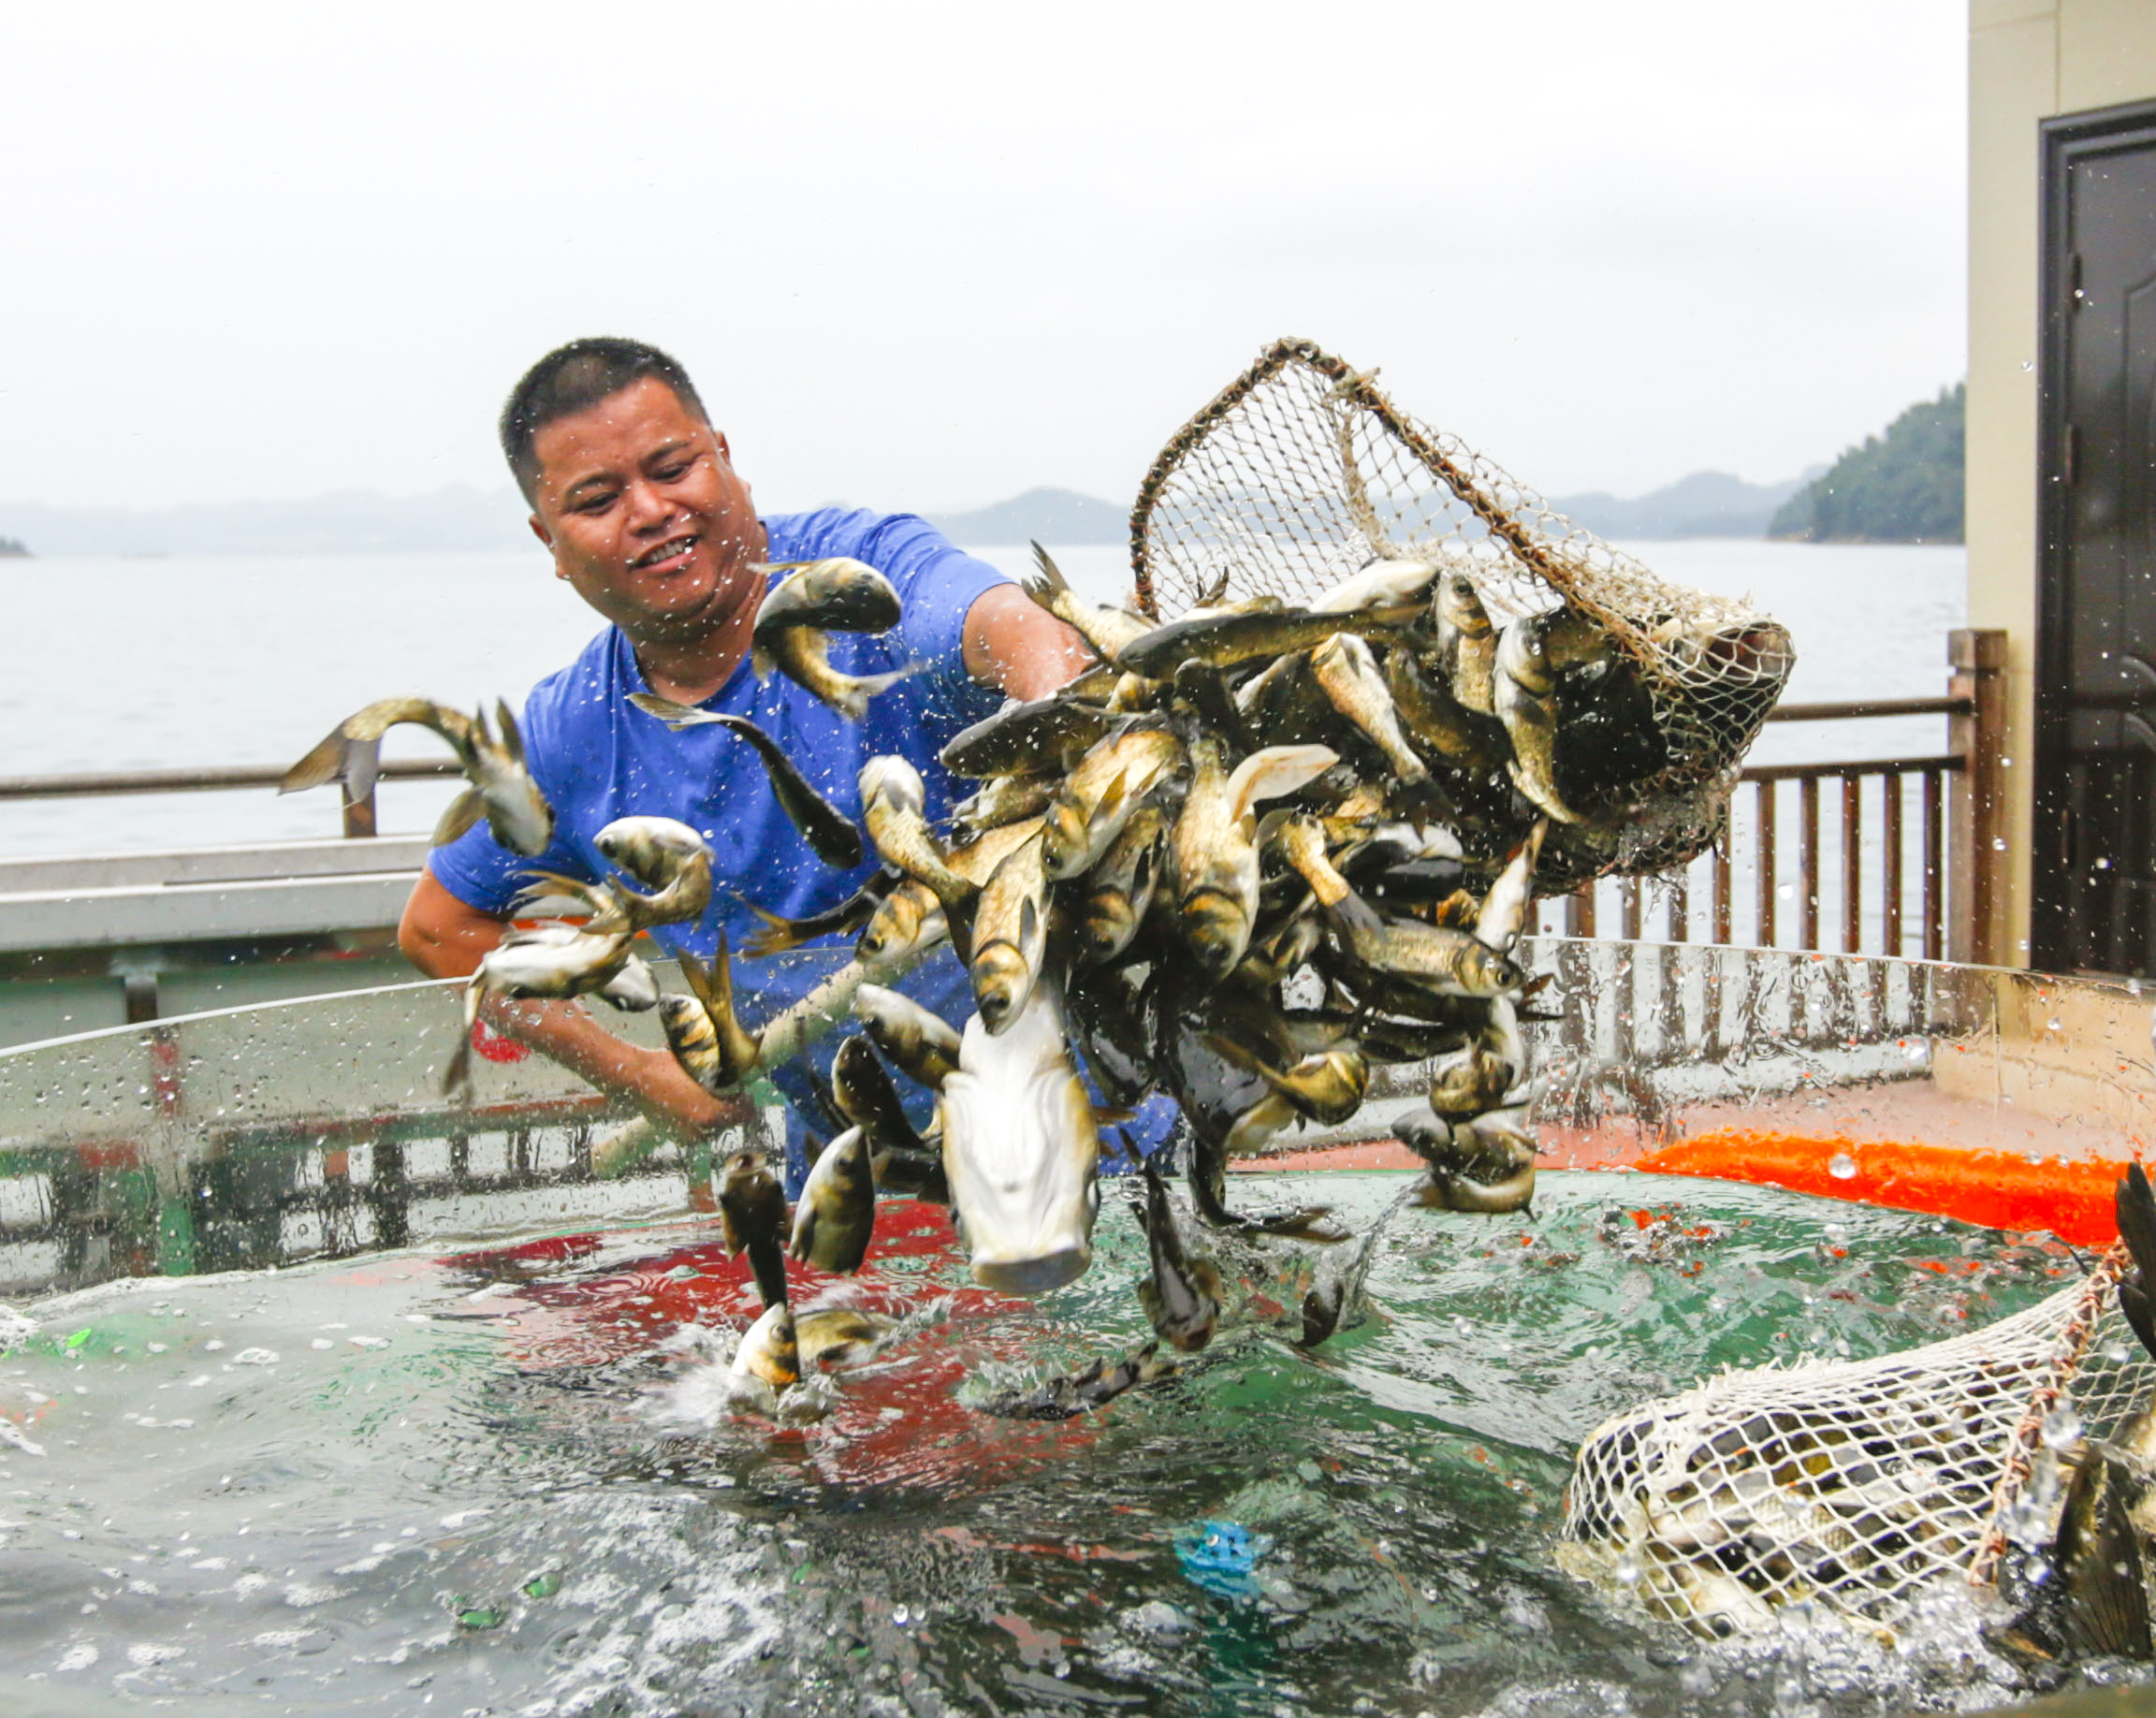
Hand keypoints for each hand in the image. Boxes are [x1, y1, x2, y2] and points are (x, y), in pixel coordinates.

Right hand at [625, 1042, 753, 1140]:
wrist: (636, 1076)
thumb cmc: (667, 1067)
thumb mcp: (701, 1066)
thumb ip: (722, 1075)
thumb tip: (738, 1076)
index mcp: (713, 1112)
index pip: (744, 1113)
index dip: (746, 1102)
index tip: (742, 1093)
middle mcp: (703, 1128)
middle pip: (729, 1121)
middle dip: (730, 1109)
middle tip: (727, 1094)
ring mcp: (688, 1135)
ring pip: (714, 1129)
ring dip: (715, 1117)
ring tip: (708, 1100)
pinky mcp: (675, 1136)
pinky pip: (697, 1132)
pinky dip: (699, 1123)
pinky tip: (693, 1108)